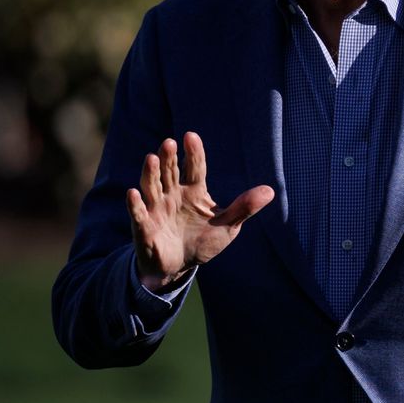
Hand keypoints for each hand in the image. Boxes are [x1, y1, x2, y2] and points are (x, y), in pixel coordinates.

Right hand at [126, 131, 273, 289]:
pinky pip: (138, 214)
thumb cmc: (202, 241)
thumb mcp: (228, 225)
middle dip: (168, 158)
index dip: (193, 153)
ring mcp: (157, 209)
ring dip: (150, 174)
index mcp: (193, 191)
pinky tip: (133, 193)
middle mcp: (172, 195)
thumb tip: (270, 191)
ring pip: (152, 187)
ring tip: (152, 159)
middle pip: (170, 173)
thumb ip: (244, 208)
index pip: (194, 168)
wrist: (179, 266)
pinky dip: (135, 204)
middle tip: (169, 143)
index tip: (191, 136)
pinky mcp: (144, 227)